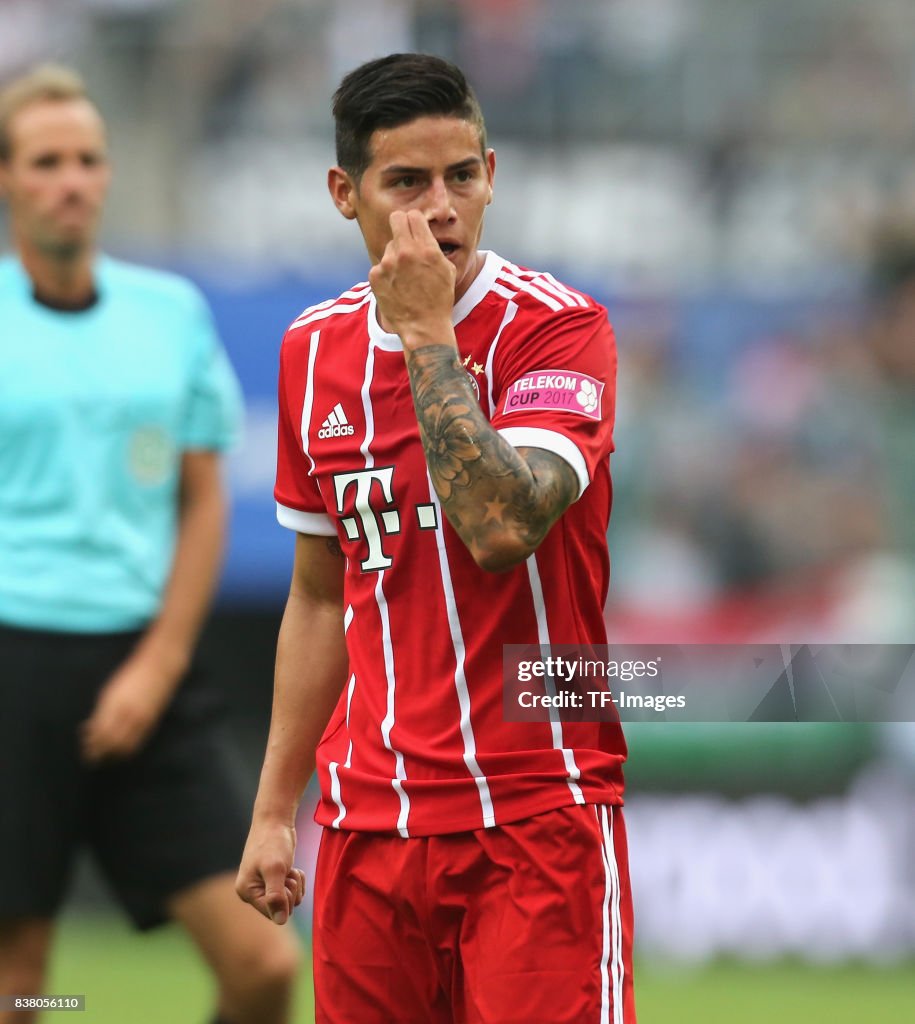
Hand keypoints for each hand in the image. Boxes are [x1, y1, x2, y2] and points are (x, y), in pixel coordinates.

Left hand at [80, 650, 180, 762]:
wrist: (159, 668)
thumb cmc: (130, 677)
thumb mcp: (109, 692)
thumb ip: (100, 713)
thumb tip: (89, 731)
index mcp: (115, 705)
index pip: (100, 733)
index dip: (92, 745)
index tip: (84, 751)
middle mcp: (129, 715)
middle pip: (112, 743)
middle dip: (100, 754)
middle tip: (91, 759)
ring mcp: (143, 720)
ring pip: (126, 747)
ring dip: (114, 756)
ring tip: (105, 757)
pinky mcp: (152, 723)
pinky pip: (138, 743)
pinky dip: (127, 750)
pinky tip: (120, 749)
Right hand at [236, 819, 305, 924]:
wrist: (275, 819)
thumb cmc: (273, 842)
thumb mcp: (276, 869)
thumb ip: (276, 896)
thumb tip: (280, 921)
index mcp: (247, 892)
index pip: (272, 913)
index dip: (284, 899)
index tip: (285, 880)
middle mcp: (253, 891)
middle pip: (282, 908)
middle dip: (290, 891)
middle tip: (287, 871)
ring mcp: (264, 885)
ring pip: (289, 899)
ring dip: (294, 884)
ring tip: (288, 867)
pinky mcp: (275, 878)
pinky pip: (291, 890)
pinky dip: (296, 880)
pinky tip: (292, 867)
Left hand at [369, 210, 456, 347]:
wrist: (423, 327)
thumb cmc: (439, 299)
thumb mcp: (446, 269)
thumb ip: (432, 247)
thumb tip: (422, 233)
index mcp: (425, 248)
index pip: (413, 215)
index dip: (414, 221)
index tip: (415, 228)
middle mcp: (405, 252)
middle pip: (396, 219)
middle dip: (401, 225)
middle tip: (405, 239)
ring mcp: (387, 263)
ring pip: (389, 246)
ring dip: (396, 256)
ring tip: (405, 277)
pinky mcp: (375, 275)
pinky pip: (381, 265)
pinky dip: (387, 273)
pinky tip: (396, 287)